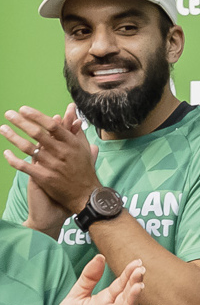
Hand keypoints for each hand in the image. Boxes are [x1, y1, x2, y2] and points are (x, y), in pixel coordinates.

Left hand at [2, 102, 100, 217]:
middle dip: (21, 122)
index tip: (24, 110)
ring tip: (3, 128)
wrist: (86, 195)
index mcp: (71, 144)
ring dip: (13, 137)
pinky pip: (24, 166)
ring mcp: (52, 165)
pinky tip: (6, 153)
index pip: (52, 125)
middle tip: (9, 114)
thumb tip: (72, 109)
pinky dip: (13, 159)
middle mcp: (62, 153)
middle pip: (37, 134)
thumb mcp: (83, 147)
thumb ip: (75, 128)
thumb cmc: (84, 169)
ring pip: (28, 148)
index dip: (37, 116)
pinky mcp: (44, 177)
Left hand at [43, 256, 144, 304]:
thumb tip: (101, 256)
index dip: (128, 275)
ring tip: (138, 287)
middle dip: (134, 284)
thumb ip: (89, 278)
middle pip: (125, 298)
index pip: (120, 286)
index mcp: (105, 302)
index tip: (137, 262)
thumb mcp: (75, 296)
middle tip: (141, 270)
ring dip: (132, 302)